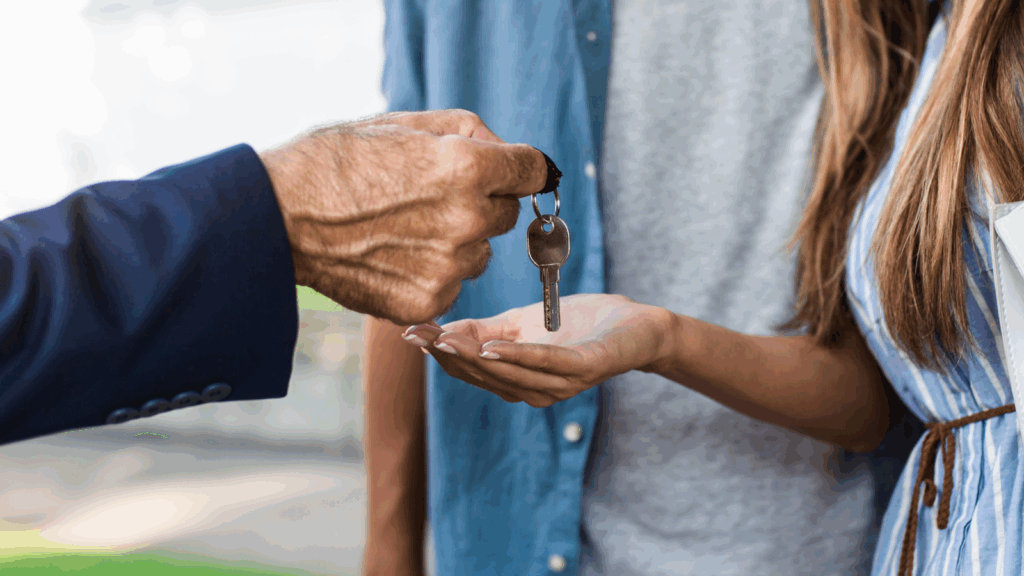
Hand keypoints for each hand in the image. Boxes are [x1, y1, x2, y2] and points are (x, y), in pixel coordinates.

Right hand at [260, 109, 550, 324]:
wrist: (277, 217)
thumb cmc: (335, 160)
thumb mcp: (403, 123)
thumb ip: (468, 132)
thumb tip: (508, 152)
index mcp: (467, 168)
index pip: (533, 171)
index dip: (523, 169)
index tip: (517, 173)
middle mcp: (466, 221)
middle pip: (507, 215)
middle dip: (483, 204)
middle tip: (434, 198)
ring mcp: (448, 268)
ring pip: (479, 254)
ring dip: (457, 243)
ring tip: (403, 229)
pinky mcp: (427, 302)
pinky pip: (452, 284)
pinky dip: (432, 274)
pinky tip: (392, 257)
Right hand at [401, 294, 675, 406]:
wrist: (636, 326)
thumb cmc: (580, 324)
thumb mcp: (522, 322)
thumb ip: (485, 329)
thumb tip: (442, 330)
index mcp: (517, 381)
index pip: (470, 370)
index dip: (439, 354)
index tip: (409, 334)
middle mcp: (535, 392)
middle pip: (483, 375)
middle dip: (448, 355)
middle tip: (419, 335)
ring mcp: (560, 385)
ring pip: (508, 374)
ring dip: (475, 358)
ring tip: (445, 341)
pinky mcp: (584, 368)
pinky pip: (545, 364)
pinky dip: (517, 356)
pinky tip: (492, 346)